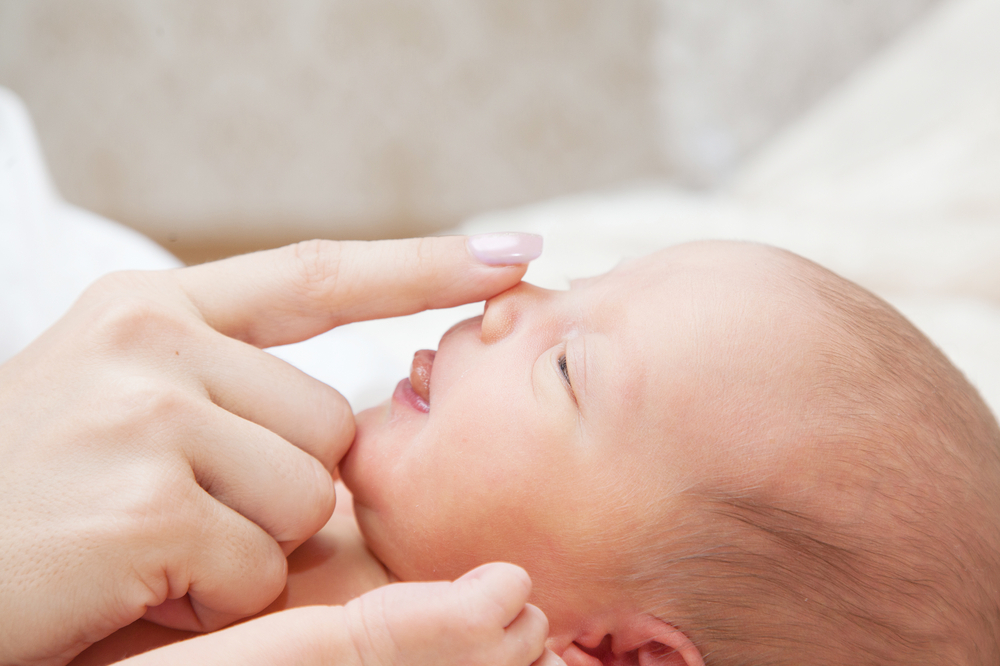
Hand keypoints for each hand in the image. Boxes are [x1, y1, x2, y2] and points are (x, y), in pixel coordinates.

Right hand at [0, 235, 536, 664]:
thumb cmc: (30, 489)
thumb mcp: (119, 402)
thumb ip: (228, 387)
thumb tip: (359, 417)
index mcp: (153, 307)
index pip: (317, 275)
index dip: (423, 266)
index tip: (510, 257)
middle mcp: (152, 341)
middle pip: (331, 425)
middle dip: (283, 489)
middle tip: (177, 508)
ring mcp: (146, 414)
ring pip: (308, 497)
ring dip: (247, 547)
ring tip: (146, 544)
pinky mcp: (144, 502)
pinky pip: (257, 565)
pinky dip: (209, 595)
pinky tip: (129, 581)